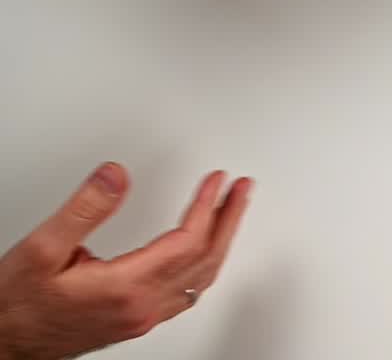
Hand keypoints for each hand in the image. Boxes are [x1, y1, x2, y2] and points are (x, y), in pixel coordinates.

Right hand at [0, 163, 251, 359]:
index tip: (217, 180)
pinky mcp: (136, 321)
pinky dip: (205, 265)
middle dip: (228, 218)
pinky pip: (186, 293)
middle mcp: (141, 307)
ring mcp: (142, 318)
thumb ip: (84, 208)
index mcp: (125, 288)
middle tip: (242, 188)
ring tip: (231, 210)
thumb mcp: (42, 248)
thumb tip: (117, 175)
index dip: (206, 206)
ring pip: (200, 279)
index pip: (187, 242)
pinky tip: (205, 250)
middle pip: (205, 259)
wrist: (2, 342)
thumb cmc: (16, 303)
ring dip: (221, 240)